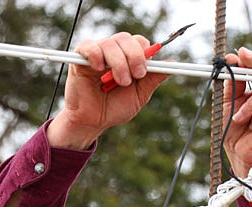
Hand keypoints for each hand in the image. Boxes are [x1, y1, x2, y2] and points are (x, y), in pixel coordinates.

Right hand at [47, 32, 168, 149]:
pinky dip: (96, 56)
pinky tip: (98, 69)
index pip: (139, 42)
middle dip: (134, 57)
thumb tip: (173, 63)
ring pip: (110, 43)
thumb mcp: (139, 95)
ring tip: (119, 82)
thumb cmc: (114, 109)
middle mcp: (113, 52)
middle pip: (126, 38)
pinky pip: (89, 46)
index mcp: (127, 58)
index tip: (144, 71)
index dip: (144, 53)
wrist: (92, 122)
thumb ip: (153, 79)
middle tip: (136, 76)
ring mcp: (96, 53)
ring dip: (118, 63)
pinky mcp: (79, 58)